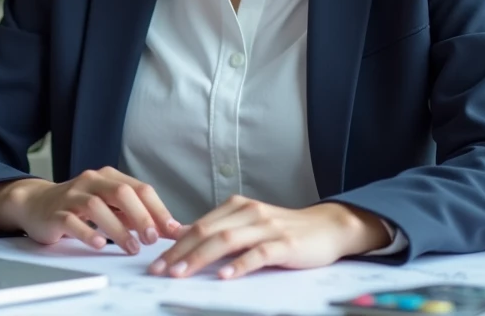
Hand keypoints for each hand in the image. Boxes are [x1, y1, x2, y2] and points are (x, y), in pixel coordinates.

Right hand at [0, 167, 183, 253]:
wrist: (36, 204)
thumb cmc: (78, 206)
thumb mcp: (110, 206)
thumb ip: (137, 215)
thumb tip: (172, 229)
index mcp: (108, 177)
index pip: (139, 188)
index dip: (158, 209)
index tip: (171, 230)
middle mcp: (91, 182)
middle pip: (121, 192)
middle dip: (141, 216)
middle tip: (152, 239)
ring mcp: (72, 196)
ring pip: (97, 207)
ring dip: (118, 229)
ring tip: (131, 248)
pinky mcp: (56, 213)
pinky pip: (72, 221)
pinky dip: (88, 233)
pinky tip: (100, 245)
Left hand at [148, 196, 389, 278]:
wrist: (327, 227)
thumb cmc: (284, 230)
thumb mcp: (248, 225)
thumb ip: (220, 230)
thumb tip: (183, 238)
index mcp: (236, 207)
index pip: (198, 226)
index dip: (175, 245)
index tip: (157, 262)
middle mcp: (248, 212)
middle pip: (206, 232)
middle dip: (180, 253)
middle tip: (160, 271)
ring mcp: (266, 227)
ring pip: (226, 241)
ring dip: (200, 258)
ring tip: (182, 274)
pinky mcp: (285, 244)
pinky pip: (258, 254)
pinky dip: (239, 265)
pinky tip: (225, 276)